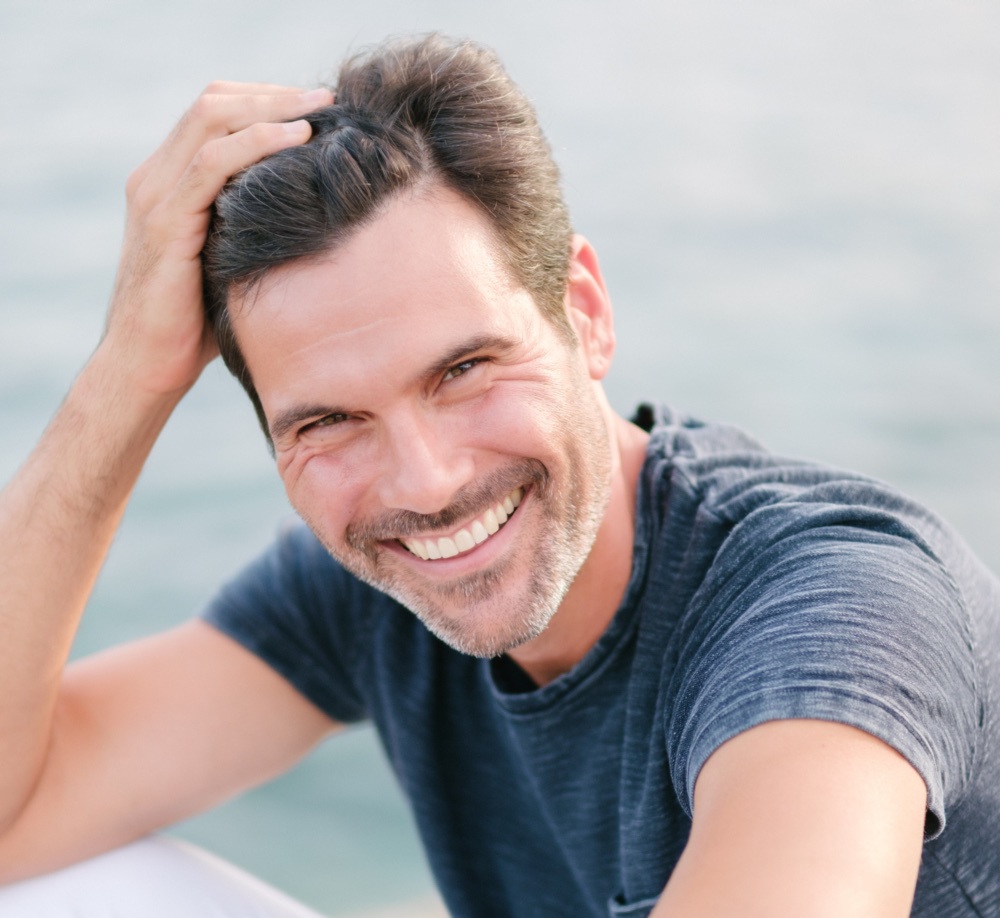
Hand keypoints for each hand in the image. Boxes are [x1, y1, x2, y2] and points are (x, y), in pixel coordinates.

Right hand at [102, 82, 332, 396]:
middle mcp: (156, 178)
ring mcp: (156, 197)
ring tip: (321, 109)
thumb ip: (255, 230)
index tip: (315, 109)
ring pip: (211, 120)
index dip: (264, 100)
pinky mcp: (166, 223)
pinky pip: (211, 165)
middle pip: (214, 104)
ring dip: (272, 107)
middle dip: (275, 94)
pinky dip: (256, 143)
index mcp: (169, 182)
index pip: (214, 113)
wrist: (149, 366)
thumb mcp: (232, 261)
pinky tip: (296, 140)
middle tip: (327, 98)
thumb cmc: (198, 324)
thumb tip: (320, 222)